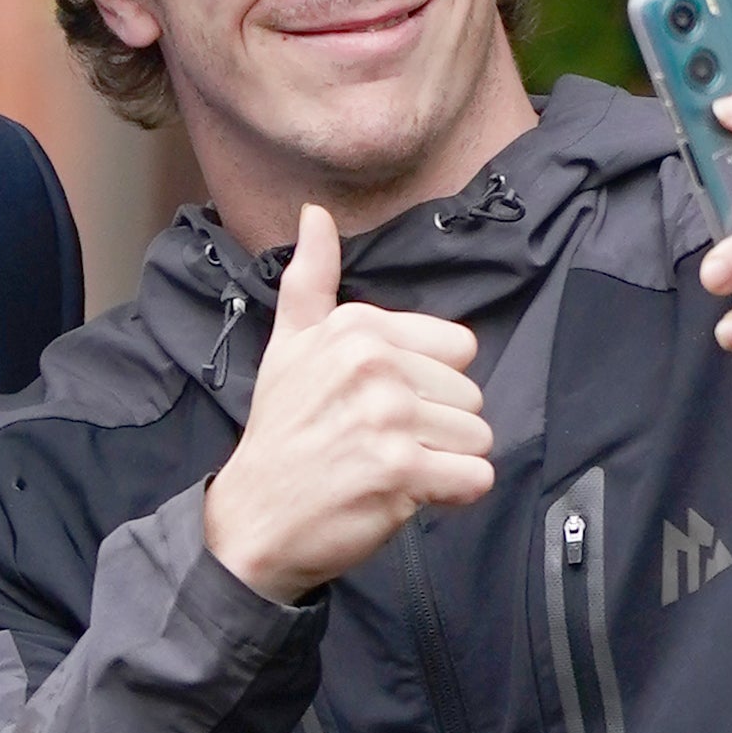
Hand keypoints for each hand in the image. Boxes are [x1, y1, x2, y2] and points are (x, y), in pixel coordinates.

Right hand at [202, 206, 494, 605]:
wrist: (254, 520)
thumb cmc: (281, 434)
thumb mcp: (288, 346)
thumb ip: (312, 278)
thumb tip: (315, 212)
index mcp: (357, 328)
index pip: (457, 348)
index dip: (429, 384)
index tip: (381, 406)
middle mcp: (373, 364)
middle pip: (472, 395)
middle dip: (438, 427)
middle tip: (380, 443)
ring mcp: (387, 417)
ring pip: (477, 437)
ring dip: (444, 462)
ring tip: (390, 468)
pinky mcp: (400, 471)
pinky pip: (475, 477)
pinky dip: (452, 494)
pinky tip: (407, 494)